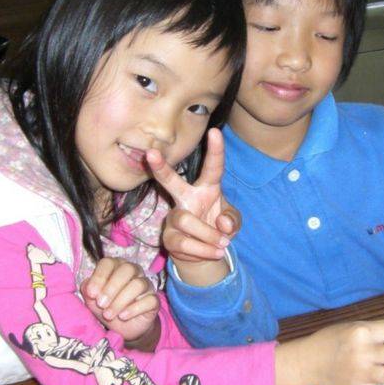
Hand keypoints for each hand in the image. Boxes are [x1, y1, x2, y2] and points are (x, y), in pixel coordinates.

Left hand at [81, 258, 159, 345]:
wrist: (124, 328)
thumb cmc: (108, 308)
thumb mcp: (93, 301)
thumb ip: (88, 290)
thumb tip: (88, 287)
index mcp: (116, 266)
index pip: (109, 263)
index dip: (99, 277)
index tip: (91, 294)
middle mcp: (134, 271)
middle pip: (127, 269)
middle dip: (111, 288)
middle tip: (101, 304)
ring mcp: (146, 285)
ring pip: (138, 284)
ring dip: (120, 301)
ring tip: (109, 315)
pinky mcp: (154, 301)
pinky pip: (149, 300)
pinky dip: (134, 309)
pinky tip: (123, 316)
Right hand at [149, 128, 240, 284]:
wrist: (206, 253)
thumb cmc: (218, 227)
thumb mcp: (233, 222)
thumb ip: (233, 220)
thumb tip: (223, 224)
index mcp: (207, 189)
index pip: (212, 168)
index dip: (215, 150)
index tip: (214, 131)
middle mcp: (186, 198)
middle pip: (171, 181)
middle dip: (160, 167)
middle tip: (150, 152)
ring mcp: (175, 217)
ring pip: (187, 220)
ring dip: (209, 235)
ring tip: (223, 243)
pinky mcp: (168, 237)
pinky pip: (185, 242)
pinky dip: (204, 250)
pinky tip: (214, 252)